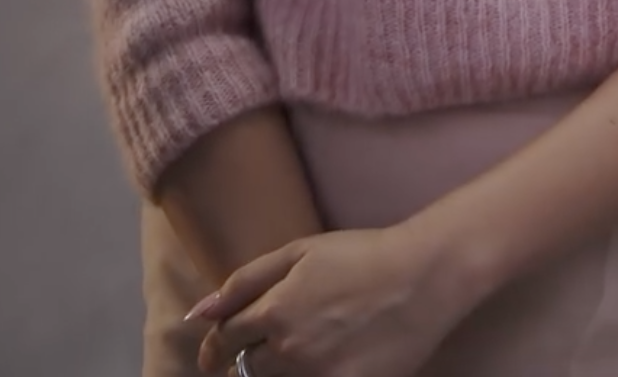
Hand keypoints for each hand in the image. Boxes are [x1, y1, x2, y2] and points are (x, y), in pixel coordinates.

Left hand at [188, 222, 474, 376]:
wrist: (420, 279)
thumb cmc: (359, 256)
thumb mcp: (299, 252)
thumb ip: (244, 281)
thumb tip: (198, 313)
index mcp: (273, 312)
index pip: (225, 340)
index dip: (214, 346)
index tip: (213, 351)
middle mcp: (288, 353)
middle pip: (245, 371)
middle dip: (244, 361)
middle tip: (257, 351)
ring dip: (272, 373)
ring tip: (292, 354)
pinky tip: (319, 362)